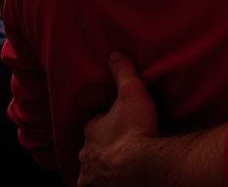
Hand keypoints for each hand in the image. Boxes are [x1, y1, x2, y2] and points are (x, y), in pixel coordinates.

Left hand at [78, 52, 157, 185]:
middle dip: (102, 145)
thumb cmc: (135, 129)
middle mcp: (86, 156)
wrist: (141, 166)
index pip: (94, 124)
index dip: (105, 121)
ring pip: (93, 170)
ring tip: (118, 164)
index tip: (117, 120)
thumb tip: (114, 54)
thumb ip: (123, 72)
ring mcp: (93, 178)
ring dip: (102, 167)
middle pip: (92, 148)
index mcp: (91, 131)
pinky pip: (101, 186)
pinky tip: (118, 180)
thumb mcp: (132, 92)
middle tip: (119, 142)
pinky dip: (107, 183)